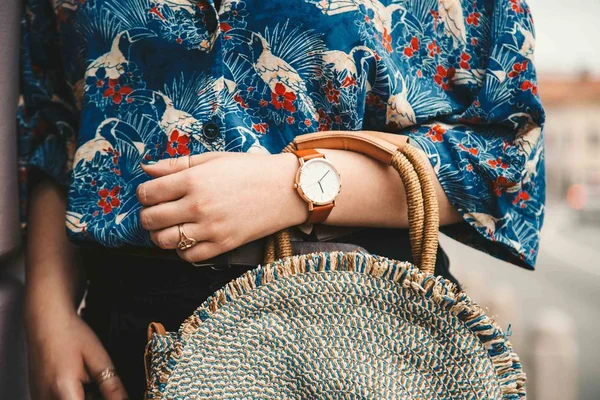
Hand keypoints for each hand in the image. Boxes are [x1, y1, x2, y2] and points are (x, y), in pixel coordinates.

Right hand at [26, 310, 127, 399]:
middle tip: (98, 381)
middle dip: (95, 397)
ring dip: (83, 396)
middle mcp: (46, 399)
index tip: (111, 393)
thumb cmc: (70, 334)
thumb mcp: (98, 357)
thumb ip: (111, 385)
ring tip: (88, 378)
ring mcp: (39, 398)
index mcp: (63, 392)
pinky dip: (73, 394)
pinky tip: (79, 382)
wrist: (46, 321)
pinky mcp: (37, 394)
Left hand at [137, 152, 307, 262]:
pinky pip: (188, 256)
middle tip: (157, 211)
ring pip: (164, 241)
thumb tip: (146, 168)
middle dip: (147, 215)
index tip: (151, 193)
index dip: (143, 194)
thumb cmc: (251, 169)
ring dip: (160, 234)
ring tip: (170, 226)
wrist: (286, 189)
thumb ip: (177, 164)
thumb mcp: (214, 158)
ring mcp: (210, 228)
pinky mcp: (223, 245)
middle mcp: (198, 205)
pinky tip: (189, 238)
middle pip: (150, 219)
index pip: (148, 193)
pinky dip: (182, 250)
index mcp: (193, 180)